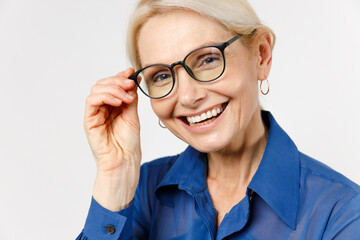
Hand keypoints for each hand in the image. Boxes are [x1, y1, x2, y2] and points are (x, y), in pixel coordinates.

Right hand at [84, 68, 140, 209]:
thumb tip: (133, 80)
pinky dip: (105, 97)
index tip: (132, 72)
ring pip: (97, 89)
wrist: (124, 160)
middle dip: (117, 80)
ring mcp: (95, 113)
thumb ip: (131, 98)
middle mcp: (103, 107)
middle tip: (130, 83)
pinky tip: (119, 102)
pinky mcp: (89, 120)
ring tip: (127, 96)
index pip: (113, 85)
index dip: (120, 76)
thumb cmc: (128, 142)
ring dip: (113, 88)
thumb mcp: (133, 115)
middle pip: (103, 84)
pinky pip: (92, 101)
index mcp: (113, 105)